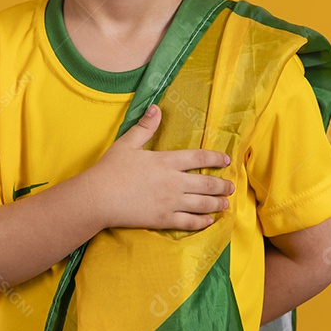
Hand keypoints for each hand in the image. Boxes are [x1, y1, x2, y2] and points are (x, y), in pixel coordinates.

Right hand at [84, 104, 234, 230]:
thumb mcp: (127, 143)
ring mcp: (170, 203)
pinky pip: (189, 222)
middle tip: (231, 186)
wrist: (98, 198)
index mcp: (166, 161)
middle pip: (206, 184)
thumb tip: (156, 107)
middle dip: (222, 185)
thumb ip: (145, 127)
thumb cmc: (110, 169)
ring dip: (217, 203)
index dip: (215, 158)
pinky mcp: (163, 219)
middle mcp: (173, 182)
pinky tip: (209, 221)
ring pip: (202, 204)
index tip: (226, 160)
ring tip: (226, 203)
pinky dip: (202, 222)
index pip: (198, 158)